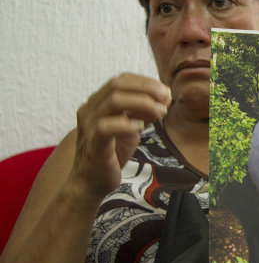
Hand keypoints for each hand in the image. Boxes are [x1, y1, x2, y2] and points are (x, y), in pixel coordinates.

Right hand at [70, 73, 170, 198]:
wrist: (92, 182)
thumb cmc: (112, 152)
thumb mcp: (131, 127)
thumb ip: (143, 112)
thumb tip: (164, 98)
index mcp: (98, 102)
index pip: (121, 80)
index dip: (145, 82)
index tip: (165, 90)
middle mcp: (90, 109)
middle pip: (117, 85)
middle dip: (146, 88)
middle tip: (166, 97)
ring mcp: (88, 124)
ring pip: (113, 101)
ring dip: (142, 103)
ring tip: (160, 112)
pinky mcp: (92, 142)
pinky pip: (106, 126)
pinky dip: (127, 123)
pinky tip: (141, 127)